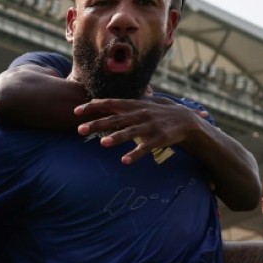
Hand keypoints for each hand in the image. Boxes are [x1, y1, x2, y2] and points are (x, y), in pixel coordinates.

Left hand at [74, 97, 207, 163]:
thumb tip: (101, 102)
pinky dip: (135, 154)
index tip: (75, 112)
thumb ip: (122, 104)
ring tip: (103, 143)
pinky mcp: (159, 138)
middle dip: (97, 124)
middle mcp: (140, 113)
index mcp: (133, 105)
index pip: (109, 103)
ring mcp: (150, 126)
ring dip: (117, 137)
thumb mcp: (142, 104)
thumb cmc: (159, 112)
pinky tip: (125, 161)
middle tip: (80, 129)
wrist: (186, 120)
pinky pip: (145, 147)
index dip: (92, 107)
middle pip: (115, 118)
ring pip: (130, 131)